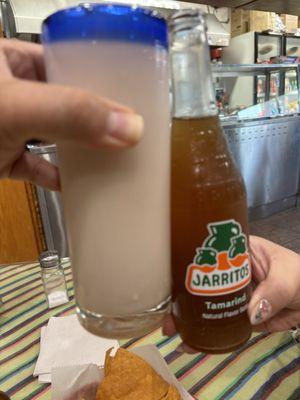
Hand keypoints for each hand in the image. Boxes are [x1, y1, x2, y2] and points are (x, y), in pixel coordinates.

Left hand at [0, 39, 142, 190]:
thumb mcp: (18, 108)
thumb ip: (70, 113)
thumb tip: (130, 128)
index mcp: (12, 61)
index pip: (66, 62)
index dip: (99, 77)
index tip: (130, 97)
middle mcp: (13, 93)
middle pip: (65, 103)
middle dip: (95, 118)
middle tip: (128, 130)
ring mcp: (8, 128)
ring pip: (54, 136)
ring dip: (79, 150)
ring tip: (112, 155)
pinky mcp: (3, 159)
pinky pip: (37, 167)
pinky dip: (56, 177)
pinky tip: (76, 184)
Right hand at [163, 236, 299, 352]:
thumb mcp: (289, 275)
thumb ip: (273, 291)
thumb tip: (251, 313)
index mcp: (238, 252)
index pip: (208, 254)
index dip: (188, 266)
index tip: (172, 279)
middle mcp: (230, 272)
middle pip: (201, 283)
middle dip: (181, 297)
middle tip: (167, 315)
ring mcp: (234, 296)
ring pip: (206, 305)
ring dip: (189, 318)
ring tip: (172, 331)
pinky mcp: (241, 316)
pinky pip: (221, 324)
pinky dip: (207, 334)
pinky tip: (192, 343)